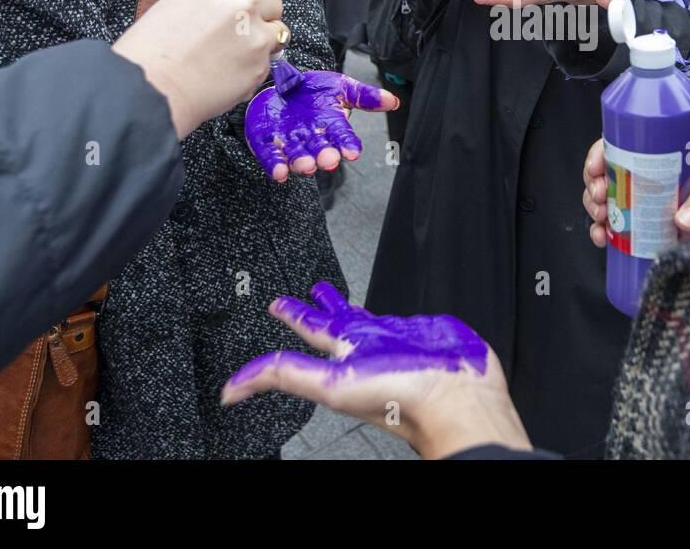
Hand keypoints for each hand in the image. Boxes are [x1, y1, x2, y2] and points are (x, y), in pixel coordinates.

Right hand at [112, 0, 284, 139]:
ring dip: (261, 41)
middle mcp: (244, 3)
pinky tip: (225, 72)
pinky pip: (267, 62)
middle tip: (237, 30)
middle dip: (262, 16)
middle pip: (275, 3)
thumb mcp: (180, 0)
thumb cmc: (153, 49)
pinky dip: (253, 66)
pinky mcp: (260, 66)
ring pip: (277, 33)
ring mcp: (256, 36)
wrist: (152, 88)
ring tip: (229, 53)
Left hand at [221, 282, 530, 459]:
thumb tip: (232, 390)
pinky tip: (385, 309)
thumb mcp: (332, 386)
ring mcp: (393, 338)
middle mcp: (364, 347)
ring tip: (329, 292)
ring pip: (361, 318)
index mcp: (341, 358)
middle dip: (311, 308)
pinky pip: (398, 315)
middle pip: (329, 323)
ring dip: (343, 306)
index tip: (271, 310)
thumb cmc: (402, 398)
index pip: (304, 337)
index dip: (288, 321)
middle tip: (293, 296)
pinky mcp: (422, 331)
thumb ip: (285, 375)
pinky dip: (385, 311)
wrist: (458, 394)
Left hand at [245, 70, 398, 181]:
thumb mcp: (341, 87)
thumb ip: (365, 96)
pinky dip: (276, 165)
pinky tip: (280, 172)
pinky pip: (271, 157)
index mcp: (332, 127)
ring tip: (306, 165)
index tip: (352, 152)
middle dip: (325, 156)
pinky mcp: (267, 143)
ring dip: (302, 163)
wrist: (281, 88)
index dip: (347, 145)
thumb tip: (393, 101)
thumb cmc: (315, 91)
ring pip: (297, 157)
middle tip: (329, 160)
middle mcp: (313, 139)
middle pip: (320, 150)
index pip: (342, 137)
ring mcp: (289, 143)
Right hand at [582, 137, 689, 245]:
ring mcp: (643, 206)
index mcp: (660, 158)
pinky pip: (614, 229)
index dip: (599, 153)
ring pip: (604, 201)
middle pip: (605, 174)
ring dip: (594, 210)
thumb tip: (682, 220)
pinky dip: (601, 233)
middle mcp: (646, 180)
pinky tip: (602, 239)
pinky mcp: (644, 230)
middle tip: (600, 197)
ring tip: (602, 222)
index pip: (621, 146)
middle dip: (592, 185)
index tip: (595, 167)